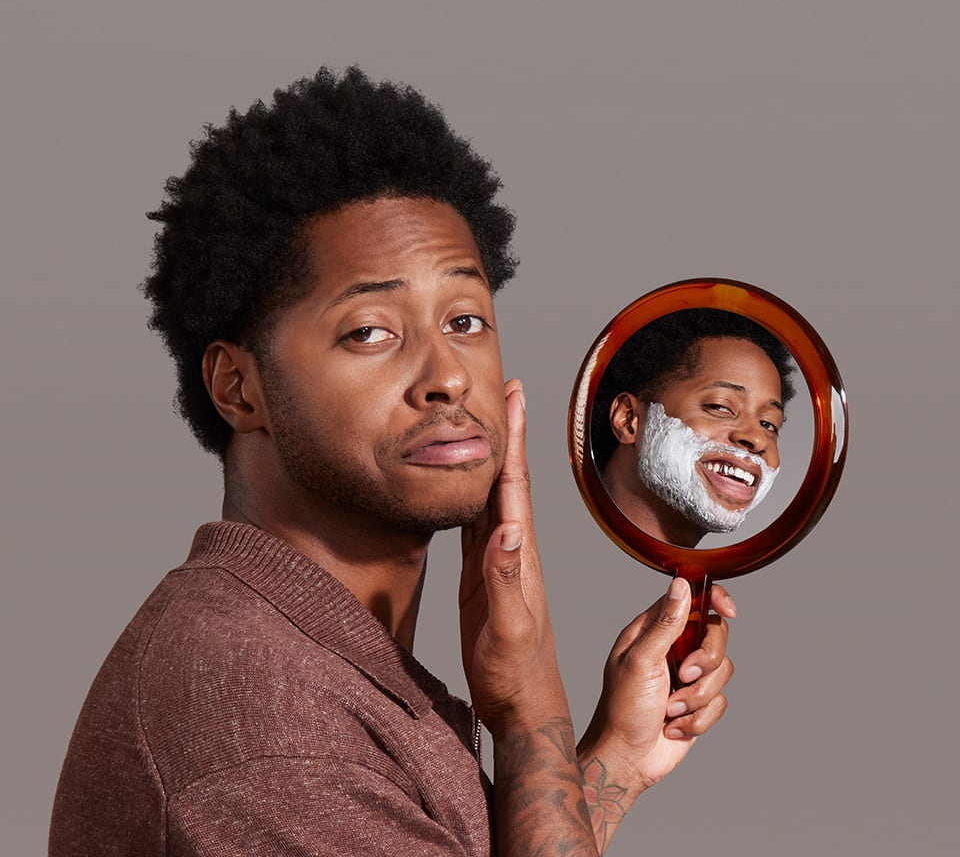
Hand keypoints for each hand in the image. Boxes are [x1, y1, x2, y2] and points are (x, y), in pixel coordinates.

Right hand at [459, 380, 567, 732]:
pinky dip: (473, 494)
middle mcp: (513, 547)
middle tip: (502, 388)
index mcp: (520, 552)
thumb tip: (506, 530)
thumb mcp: (511, 628)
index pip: (514, 482)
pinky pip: (477, 523)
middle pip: (506, 476)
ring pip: (493, 494)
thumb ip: (505, 580)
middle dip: (505, 430)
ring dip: (491, 456)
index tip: (513, 393)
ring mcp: (499, 560)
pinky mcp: (484, 576)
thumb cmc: (518, 673)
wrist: (524, 706)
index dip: (513, 436)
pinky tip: (465, 482)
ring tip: (486, 421)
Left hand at [578, 581, 734, 791]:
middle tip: (684, 675)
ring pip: (722, 671)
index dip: (713, 599)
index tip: (727, 610)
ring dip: (697, 697)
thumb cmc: (623, 707)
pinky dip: (698, 718)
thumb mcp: (641, 660)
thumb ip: (665, 623)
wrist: (627, 758)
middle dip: (706, 660)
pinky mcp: (698, 704)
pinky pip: (720, 702)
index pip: (690, 600)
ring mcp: (687, 676)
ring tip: (670, 709)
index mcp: (654, 630)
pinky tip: (673, 726)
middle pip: (715, 635)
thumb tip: (681, 584)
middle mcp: (673, 648)